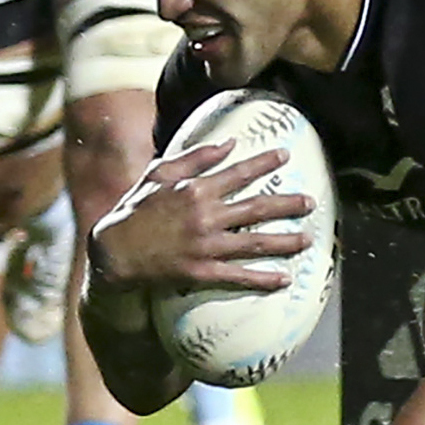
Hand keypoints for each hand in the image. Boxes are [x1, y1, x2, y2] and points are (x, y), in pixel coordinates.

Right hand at [87, 142, 312, 293]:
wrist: (113, 252)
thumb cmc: (135, 209)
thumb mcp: (159, 174)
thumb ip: (195, 157)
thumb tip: (228, 144)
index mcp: (196, 189)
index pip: (239, 173)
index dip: (264, 163)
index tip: (285, 156)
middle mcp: (206, 216)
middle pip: (257, 207)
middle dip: (288, 204)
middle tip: (311, 202)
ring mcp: (205, 246)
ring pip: (255, 242)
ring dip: (285, 241)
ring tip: (308, 239)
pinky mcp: (201, 271)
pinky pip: (238, 276)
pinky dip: (262, 279)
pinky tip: (283, 280)